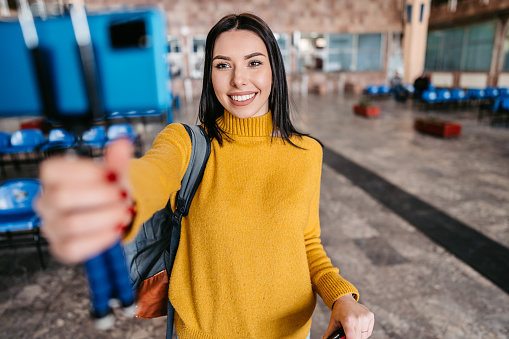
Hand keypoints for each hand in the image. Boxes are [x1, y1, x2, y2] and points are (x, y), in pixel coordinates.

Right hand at [36, 139, 133, 263]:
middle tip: (122, 196)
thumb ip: (116, 159)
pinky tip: (116, 229)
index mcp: (52, 177)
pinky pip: (73, 249)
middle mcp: (45, 201)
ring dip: (105, 217)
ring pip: (70, 224)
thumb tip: (123, 142)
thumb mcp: (114, 171)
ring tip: (124, 212)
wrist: (112, 210)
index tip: (113, 175)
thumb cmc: (108, 188)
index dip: (86, 172)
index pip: (53, 170)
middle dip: (100, 196)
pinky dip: (99, 239)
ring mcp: (51, 226)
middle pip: (62, 197)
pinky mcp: (61, 247)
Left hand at [322, 294, 373, 338]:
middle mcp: (358, 318)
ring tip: (352, 328)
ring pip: (364, 336)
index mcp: (348, 321)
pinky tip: (358, 326)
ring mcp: (365, 317)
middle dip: (353, 337)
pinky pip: (368, 331)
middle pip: (358, 338)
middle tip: (348, 333)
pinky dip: (364, 332)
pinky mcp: (370, 316)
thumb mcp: (333, 323)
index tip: (346, 338)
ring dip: (359, 335)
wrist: (345, 300)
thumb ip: (330, 334)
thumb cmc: (339, 311)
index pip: (352, 338)